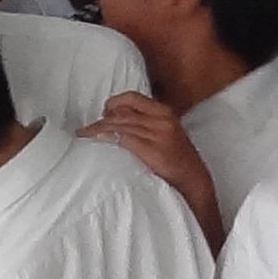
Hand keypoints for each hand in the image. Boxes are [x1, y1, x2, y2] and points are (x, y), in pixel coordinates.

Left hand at [85, 97, 222, 240]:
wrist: (193, 180)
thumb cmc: (178, 160)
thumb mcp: (166, 134)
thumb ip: (147, 124)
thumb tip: (119, 122)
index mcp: (164, 112)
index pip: (133, 98)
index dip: (114, 103)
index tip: (103, 112)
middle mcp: (160, 119)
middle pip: (122, 113)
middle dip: (100, 120)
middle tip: (85, 130)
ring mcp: (157, 133)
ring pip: (119, 124)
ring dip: (98, 129)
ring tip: (84, 135)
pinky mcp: (152, 149)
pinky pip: (124, 138)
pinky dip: (107, 137)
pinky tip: (96, 140)